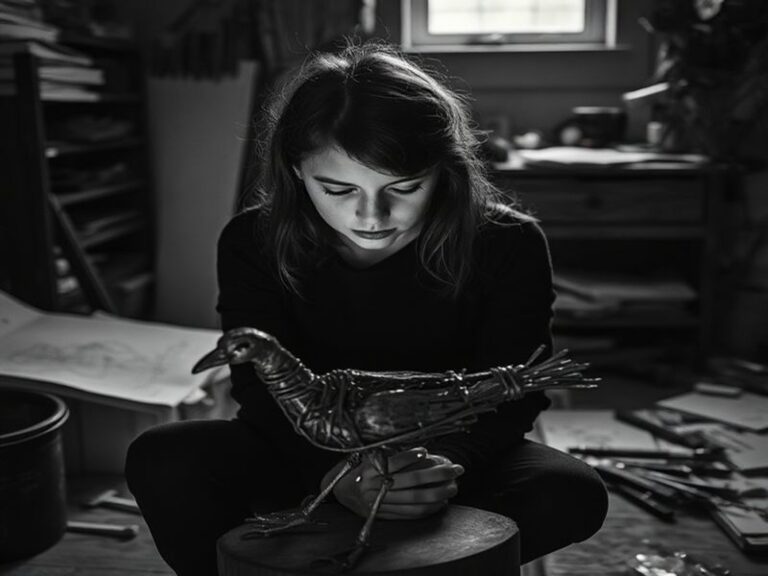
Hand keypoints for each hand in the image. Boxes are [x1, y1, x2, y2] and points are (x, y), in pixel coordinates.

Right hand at [327, 447, 463, 519]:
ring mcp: (380, 504)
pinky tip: (442, 502)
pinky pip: (411, 513)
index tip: (425, 451)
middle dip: (437, 475)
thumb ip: (387, 454)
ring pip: (414, 499)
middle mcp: (374, 487)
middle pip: (410, 481)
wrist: (342, 493)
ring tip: (454, 486)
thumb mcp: (367, 457)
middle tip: (455, 469)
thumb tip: (418, 449)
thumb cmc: (360, 470)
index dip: (409, 457)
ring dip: (438, 493)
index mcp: (369, 470)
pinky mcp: (385, 515)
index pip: (392, 463)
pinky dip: (429, 508)